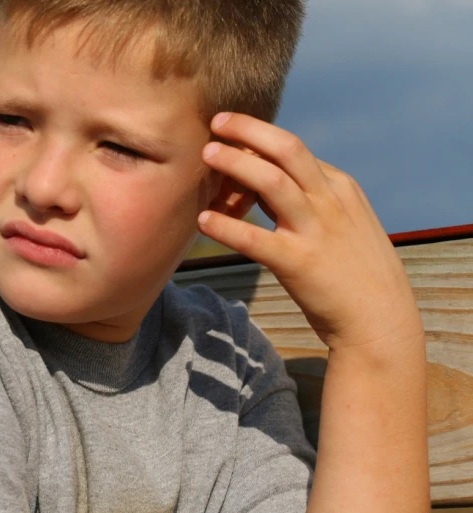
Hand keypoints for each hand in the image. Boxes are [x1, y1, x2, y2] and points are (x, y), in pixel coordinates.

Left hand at [198, 113, 421, 351]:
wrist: (379, 320)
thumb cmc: (355, 272)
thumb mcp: (344, 222)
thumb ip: (312, 200)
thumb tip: (269, 184)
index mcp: (340, 188)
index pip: (295, 150)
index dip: (259, 138)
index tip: (231, 134)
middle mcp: (329, 202)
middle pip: (287, 149)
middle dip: (249, 129)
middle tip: (217, 121)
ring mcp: (315, 231)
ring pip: (271, 183)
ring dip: (235, 163)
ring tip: (206, 154)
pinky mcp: (298, 263)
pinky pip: (254, 238)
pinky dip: (225, 227)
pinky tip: (203, 221)